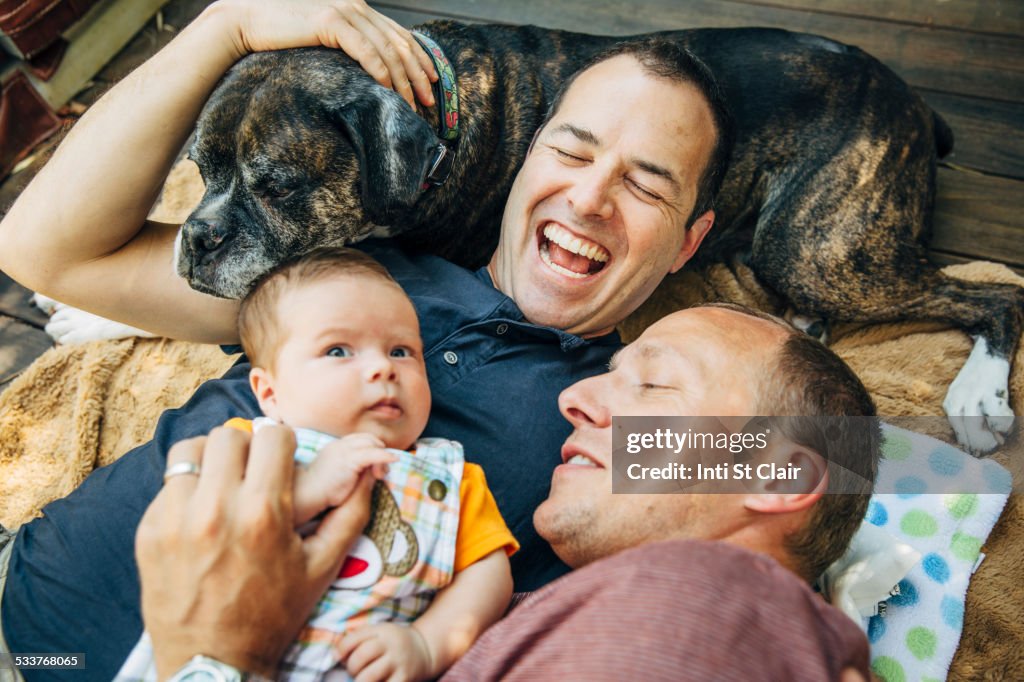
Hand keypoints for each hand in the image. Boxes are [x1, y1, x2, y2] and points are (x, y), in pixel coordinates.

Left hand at [136, 424, 373, 678]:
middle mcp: (215, 509)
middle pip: (228, 436)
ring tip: (221, 484)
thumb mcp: (322, 567)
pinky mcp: (149, 531)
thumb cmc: (273, 614)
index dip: (282, 443)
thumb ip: (350, 513)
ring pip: (190, 451)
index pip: (271, 436)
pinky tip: (200, 516)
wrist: (212, 662)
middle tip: (252, 471)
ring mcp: (174, 519)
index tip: (282, 459)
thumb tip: (369, 471)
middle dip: (246, 447)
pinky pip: (168, 486)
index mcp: (263, 513)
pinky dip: (186, 490)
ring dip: (210, 461)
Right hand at [209, 0, 437, 106]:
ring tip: (412, 104)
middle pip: (400, 42)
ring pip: (387, 48)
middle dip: (419, 74)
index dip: (421, 59)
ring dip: (403, 79)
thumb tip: (372, 75)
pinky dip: (380, 70)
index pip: (401, 35)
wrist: (250, 23)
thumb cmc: (286, 38)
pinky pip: (365, 48)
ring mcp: (345, 10)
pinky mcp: (331, 20)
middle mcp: (357, 6)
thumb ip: (350, 48)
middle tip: (431, 101)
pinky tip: (388, 88)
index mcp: (360, 10)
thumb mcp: (327, 42)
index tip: (434, 83)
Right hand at [293, 432, 396, 524]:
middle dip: (379, 451)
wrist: (307, 493)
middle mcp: (341, 445)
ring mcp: (344, 450)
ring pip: (372, 444)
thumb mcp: (339, 475)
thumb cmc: (320, 490)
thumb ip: (354, 470)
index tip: (377, 465)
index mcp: (336, 447)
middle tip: (381, 472)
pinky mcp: (350, 460)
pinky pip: (373, 453)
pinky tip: (394, 459)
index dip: (372, 448)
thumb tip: (373, 472)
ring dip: (381, 457)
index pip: (360, 440)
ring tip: (381, 474)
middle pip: (368, 439)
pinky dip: (385, 456)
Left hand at [339, 623, 432, 681]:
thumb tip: (335, 655)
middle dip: (352, 667)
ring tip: (363, 678)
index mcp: (382, 631)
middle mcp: (391, 645)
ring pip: (369, 676)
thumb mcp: (379, 632)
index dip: (341, 648)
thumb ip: (358, 639)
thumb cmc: (392, 643)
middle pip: (362, 656)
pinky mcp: (404, 679)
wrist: (424, 650)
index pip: (356, 637)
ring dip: (360, 680)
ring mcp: (399, 663)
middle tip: (354, 670)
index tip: (337, 656)